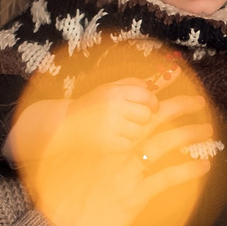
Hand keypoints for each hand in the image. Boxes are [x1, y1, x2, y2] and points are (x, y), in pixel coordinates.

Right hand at [6, 78, 150, 165]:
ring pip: (140, 132)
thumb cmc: (93, 104)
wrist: (67, 123)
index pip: (146, 95)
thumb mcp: (110, 88)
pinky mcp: (108, 143)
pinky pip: (130, 145)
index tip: (152, 107)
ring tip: (121, 129)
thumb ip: (133, 83)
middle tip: (132, 119)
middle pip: (146, 115)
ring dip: (134, 132)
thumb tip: (160, 80)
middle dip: (143, 118)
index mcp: (114, 91)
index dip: (152, 103)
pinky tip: (114, 138)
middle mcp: (113, 107)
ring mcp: (110, 126)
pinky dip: (125, 143)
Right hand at [34, 80, 223, 225]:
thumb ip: (107, 158)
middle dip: (177, 108)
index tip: (174, 99)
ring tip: (206, 131)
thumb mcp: (87, 173)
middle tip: (198, 102)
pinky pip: (164, 179)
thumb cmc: (74, 204)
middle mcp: (116, 155)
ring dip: (187, 134)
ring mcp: (124, 175)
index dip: (157, 105)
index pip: (136, 119)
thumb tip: (127, 148)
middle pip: (151, 123)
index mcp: (107, 146)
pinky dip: (186, 170)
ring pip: (161, 145)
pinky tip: (203, 166)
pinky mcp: (133, 198)